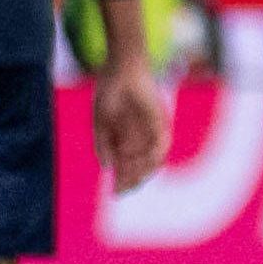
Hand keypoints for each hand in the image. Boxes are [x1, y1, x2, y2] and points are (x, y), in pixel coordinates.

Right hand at [94, 57, 169, 192]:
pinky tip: (138, 166)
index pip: (130, 164)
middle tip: (120, 193)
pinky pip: (161, 144)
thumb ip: (104, 145)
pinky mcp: (161, 121)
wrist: (121, 69)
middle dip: (131, 181)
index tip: (115, 194)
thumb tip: (107, 168)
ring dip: (141, 172)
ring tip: (128, 183)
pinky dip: (151, 157)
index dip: (123, 180)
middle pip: (142, 165)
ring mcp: (154, 129)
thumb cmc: (110, 91)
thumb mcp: (101, 123)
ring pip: (153, 158)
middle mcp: (144, 135)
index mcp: (130, 136)